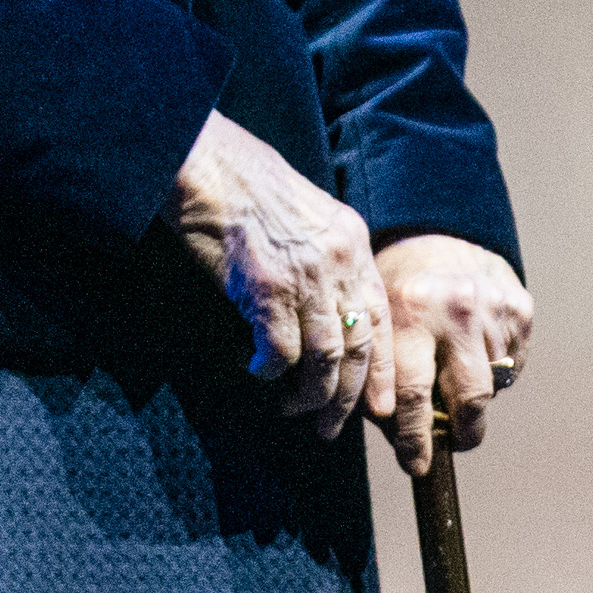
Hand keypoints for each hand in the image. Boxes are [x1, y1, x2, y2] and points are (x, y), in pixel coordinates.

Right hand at [170, 109, 385, 438]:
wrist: (210, 165)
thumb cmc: (250, 193)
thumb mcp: (308, 220)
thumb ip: (327, 263)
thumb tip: (328, 317)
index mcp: (354, 243)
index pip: (382, 319)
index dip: (381, 368)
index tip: (380, 406)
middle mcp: (340, 261)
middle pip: (359, 346)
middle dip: (347, 396)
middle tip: (330, 427)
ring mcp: (306, 275)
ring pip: (324, 356)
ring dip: (309, 394)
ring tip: (293, 410)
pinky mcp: (266, 288)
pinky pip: (278, 350)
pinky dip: (268, 371)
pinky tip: (255, 372)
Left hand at [369, 235, 533, 475]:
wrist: (436, 239)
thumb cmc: (397, 295)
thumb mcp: (378, 327)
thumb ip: (382, 378)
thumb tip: (402, 438)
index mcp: (411, 313)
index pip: (413, 394)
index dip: (414, 438)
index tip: (417, 465)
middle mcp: (457, 308)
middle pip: (469, 396)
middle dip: (463, 433)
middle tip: (455, 443)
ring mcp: (494, 306)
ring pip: (494, 384)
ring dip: (476, 397)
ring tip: (456, 383)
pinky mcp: (521, 307)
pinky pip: (513, 364)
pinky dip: (496, 374)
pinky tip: (476, 355)